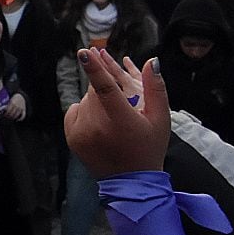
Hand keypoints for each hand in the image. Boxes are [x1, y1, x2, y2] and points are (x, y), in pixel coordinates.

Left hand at [1, 92, 26, 121]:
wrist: (21, 96)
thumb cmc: (13, 98)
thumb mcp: (9, 100)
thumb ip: (5, 105)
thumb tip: (0, 110)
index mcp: (12, 103)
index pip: (8, 111)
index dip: (5, 114)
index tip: (3, 115)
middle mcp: (17, 106)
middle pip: (12, 114)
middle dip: (8, 116)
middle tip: (6, 117)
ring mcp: (21, 108)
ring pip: (16, 115)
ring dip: (13, 118)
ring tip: (10, 118)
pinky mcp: (24, 109)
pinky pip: (23, 115)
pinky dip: (20, 119)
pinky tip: (17, 120)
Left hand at [65, 50, 169, 175]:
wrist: (131, 182)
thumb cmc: (149, 148)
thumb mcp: (161, 119)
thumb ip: (156, 88)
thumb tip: (151, 61)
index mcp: (121, 121)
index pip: (105, 88)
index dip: (95, 69)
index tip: (85, 52)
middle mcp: (98, 127)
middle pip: (95, 91)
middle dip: (106, 88)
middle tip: (118, 100)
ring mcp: (82, 133)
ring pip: (86, 100)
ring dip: (97, 101)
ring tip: (112, 119)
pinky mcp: (72, 137)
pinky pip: (75, 110)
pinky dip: (85, 111)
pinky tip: (100, 123)